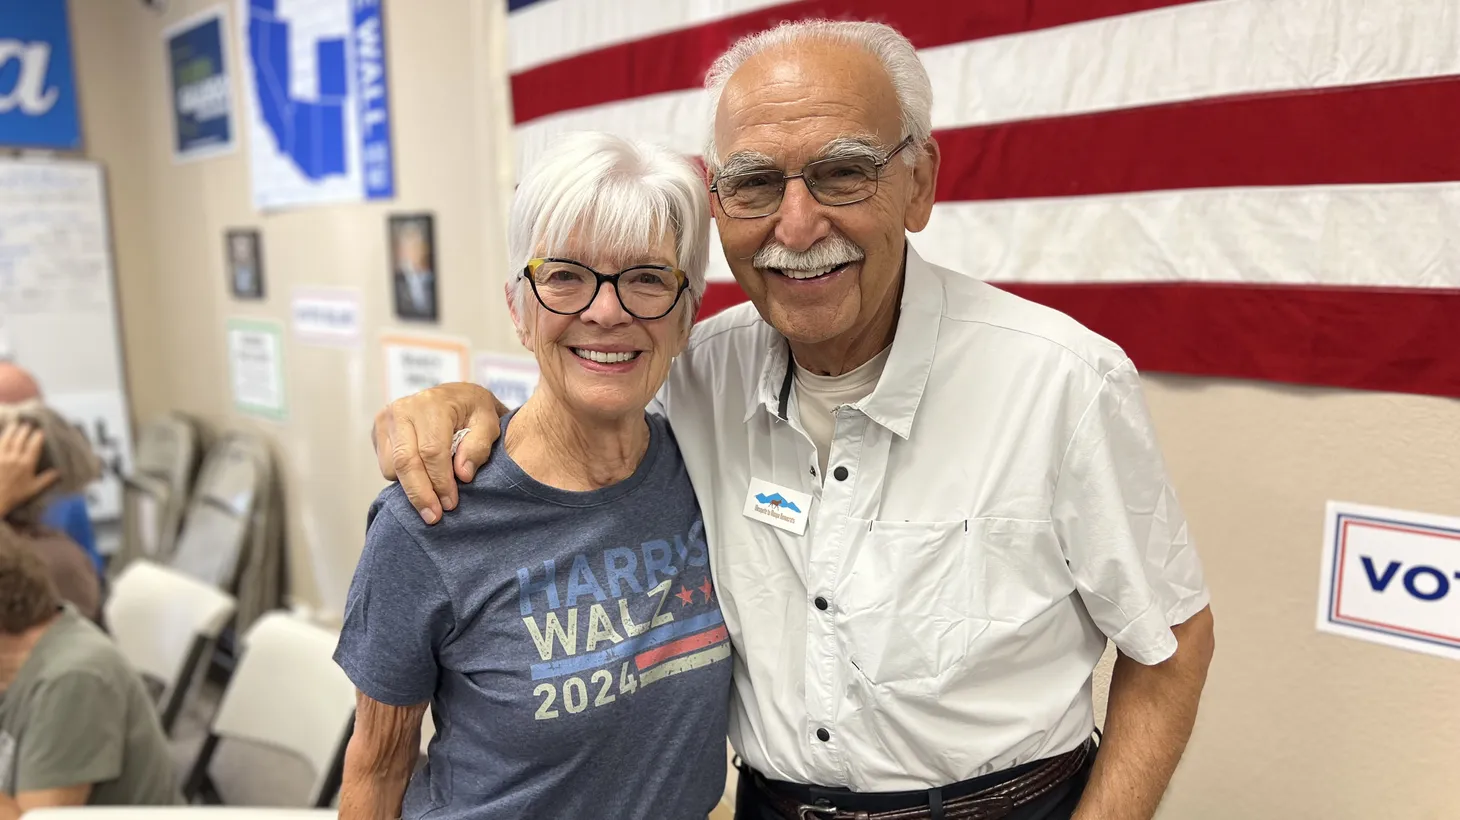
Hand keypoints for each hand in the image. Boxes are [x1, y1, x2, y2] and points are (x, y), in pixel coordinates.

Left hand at [0, 422, 58, 517]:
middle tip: (28, 424)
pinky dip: (1, 438)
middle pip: (20, 440)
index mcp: (26, 465)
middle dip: (24, 431)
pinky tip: (2, 435)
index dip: (37, 438)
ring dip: (11, 430)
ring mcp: (2, 458)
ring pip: (7, 440)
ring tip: (15, 424)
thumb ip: (46, 479)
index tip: (40, 431)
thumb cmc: (15, 495)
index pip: (33, 447)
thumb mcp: (34, 489)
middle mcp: (14, 459)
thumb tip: (58, 472)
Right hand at [372, 382, 506, 523]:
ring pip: (392, 467)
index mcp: (433, 404)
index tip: (450, 503)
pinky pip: (385, 465)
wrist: (456, 396)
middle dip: (421, 494)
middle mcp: (404, 408)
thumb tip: (462, 475)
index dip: (441, 481)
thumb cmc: (474, 411)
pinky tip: (423, 476)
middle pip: (406, 461)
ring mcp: (387, 418)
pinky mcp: (379, 429)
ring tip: (434, 497)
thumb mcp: (488, 424)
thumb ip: (478, 448)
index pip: (432, 451)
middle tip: (433, 517)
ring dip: (413, 489)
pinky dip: (403, 478)